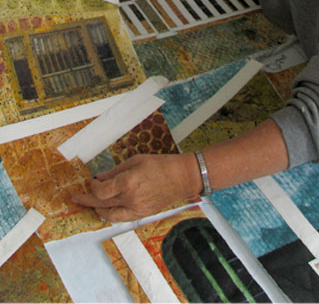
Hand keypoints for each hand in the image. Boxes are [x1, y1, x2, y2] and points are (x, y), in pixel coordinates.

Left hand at [72, 153, 200, 221]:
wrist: (182, 178)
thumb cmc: (160, 165)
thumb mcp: (136, 161)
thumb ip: (115, 171)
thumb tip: (100, 178)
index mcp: (128, 182)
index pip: (101, 191)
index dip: (93, 187)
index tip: (92, 181)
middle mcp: (130, 198)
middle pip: (101, 204)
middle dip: (86, 200)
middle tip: (76, 198)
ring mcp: (137, 209)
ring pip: (109, 215)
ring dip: (98, 209)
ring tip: (91, 204)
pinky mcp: (143, 214)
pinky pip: (121, 218)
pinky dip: (112, 214)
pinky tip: (107, 209)